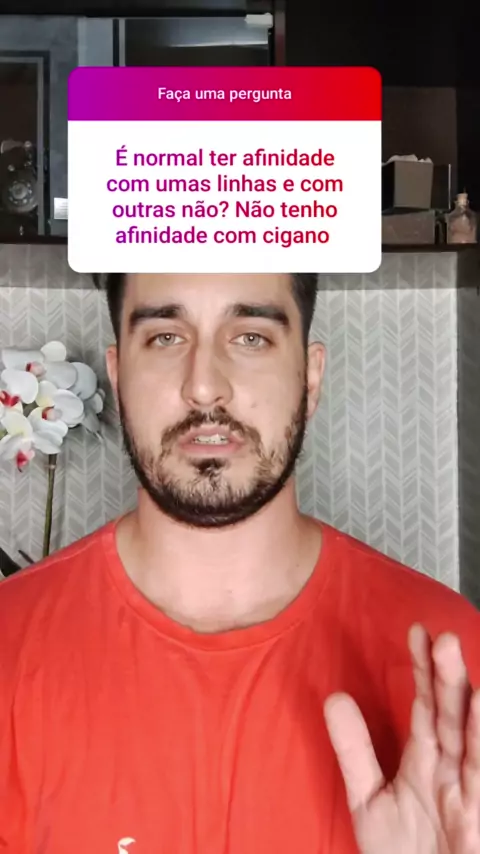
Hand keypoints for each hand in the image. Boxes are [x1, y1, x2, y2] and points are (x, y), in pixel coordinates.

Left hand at [324, 625, 479, 853]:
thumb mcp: (369, 800)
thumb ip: (354, 751)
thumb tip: (334, 696)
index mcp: (427, 761)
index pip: (426, 707)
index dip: (423, 670)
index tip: (418, 631)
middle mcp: (452, 771)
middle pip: (451, 718)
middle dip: (448, 680)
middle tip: (445, 638)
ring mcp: (469, 795)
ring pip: (472, 744)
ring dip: (471, 708)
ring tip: (466, 670)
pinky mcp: (478, 818)